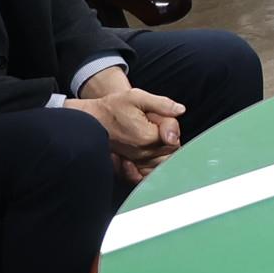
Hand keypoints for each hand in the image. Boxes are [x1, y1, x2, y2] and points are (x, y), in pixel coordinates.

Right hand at [68, 81, 184, 168]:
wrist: (93, 118)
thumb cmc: (113, 107)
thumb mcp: (137, 97)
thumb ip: (162, 104)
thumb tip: (179, 110)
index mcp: (146, 137)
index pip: (174, 138)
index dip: (170, 126)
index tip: (158, 118)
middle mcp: (142, 154)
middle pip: (171, 151)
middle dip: (166, 138)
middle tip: (151, 125)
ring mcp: (137, 162)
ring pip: (163, 162)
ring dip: (162, 151)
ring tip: (149, 137)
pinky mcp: (131, 168)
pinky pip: (149, 175)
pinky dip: (154, 169)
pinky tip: (152, 158)